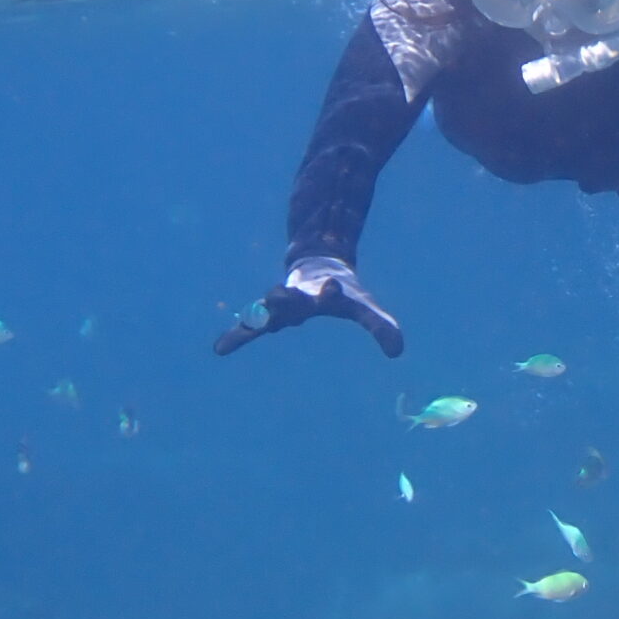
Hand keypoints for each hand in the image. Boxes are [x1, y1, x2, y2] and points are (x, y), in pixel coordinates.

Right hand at [213, 256, 404, 357]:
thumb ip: (380, 326)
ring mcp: (281, 304)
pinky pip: (251, 327)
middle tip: (276, 295)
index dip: (333, 292)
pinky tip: (220, 348)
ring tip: (246, 321)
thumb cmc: (342, 292)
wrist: (317, 266)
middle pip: (290, 297)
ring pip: (266, 309)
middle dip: (284, 297)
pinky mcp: (269, 314)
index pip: (331, 293)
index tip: (333, 287)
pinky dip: (238, 336)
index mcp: (326, 293)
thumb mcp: (363, 308)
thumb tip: (398, 352)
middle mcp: (299, 296)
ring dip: (258, 314)